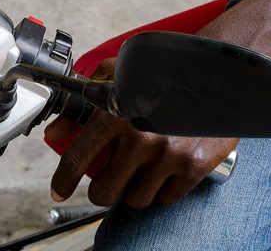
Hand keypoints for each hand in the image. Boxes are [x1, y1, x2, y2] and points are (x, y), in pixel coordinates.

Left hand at [49, 61, 236, 209]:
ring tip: (142, 168)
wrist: (214, 71)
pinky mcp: (194, 166)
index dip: (64, 179)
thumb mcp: (118, 75)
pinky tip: (165, 170)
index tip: (60, 188)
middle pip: (105, 191)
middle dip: (102, 189)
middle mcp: (140, 135)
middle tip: (109, 178)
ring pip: (136, 199)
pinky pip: (166, 198)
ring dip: (134, 189)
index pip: (78, 157)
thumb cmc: (161, 71)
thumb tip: (55, 132)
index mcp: (116, 111)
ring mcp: (168, 154)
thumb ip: (83, 102)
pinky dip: (163, 189)